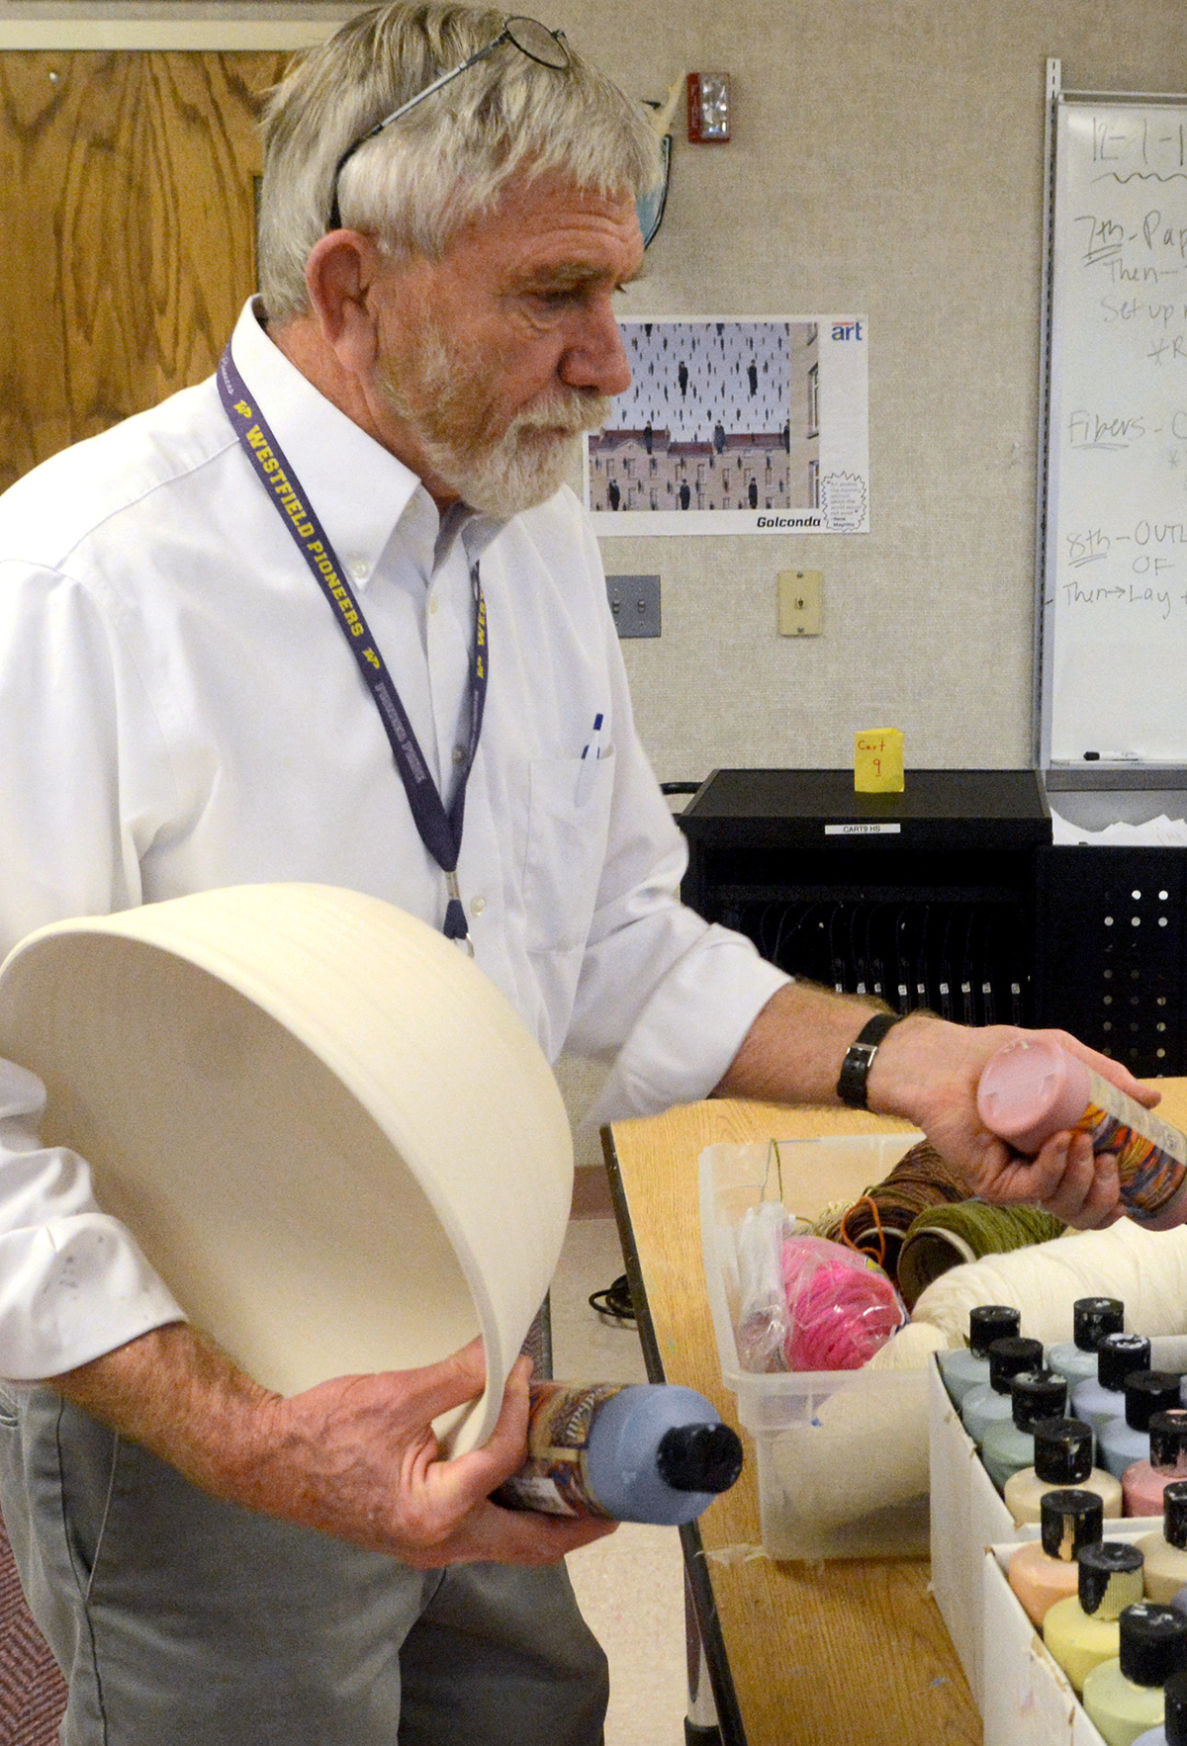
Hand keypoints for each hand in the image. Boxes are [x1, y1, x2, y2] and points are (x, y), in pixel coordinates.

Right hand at [244, 1343, 617, 1565]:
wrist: (268, 1461)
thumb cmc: (321, 1435)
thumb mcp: (397, 1396)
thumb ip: (459, 1377)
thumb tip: (502, 1352)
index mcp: (434, 1514)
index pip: (505, 1462)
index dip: (524, 1412)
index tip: (529, 1374)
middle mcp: (438, 1544)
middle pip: (529, 1545)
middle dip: (577, 1524)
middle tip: (616, 1500)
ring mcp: (429, 1545)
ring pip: (508, 1544)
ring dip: (548, 1519)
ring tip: (581, 1489)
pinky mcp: (422, 1534)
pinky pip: (483, 1531)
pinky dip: (513, 1509)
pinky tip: (525, 1478)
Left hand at [868, 1016, 1157, 1227]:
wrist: (945, 1057)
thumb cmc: (998, 1056)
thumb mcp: (1062, 1057)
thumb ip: (1104, 1077)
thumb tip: (1150, 1099)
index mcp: (1061, 1153)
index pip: (1097, 1190)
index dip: (1120, 1191)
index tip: (1134, 1167)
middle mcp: (1040, 1173)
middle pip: (1086, 1210)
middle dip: (1107, 1190)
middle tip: (1110, 1157)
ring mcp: (1017, 1180)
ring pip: (1065, 1205)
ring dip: (1085, 1179)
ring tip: (1086, 1143)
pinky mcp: (993, 1182)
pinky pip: (1034, 1190)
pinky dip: (1055, 1169)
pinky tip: (1061, 1143)